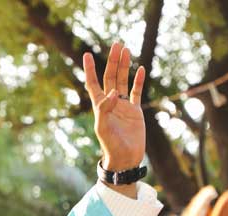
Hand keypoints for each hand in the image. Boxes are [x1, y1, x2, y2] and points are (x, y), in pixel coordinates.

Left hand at [83, 42, 146, 171]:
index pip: (93, 84)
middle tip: (116, 44)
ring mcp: (123, 106)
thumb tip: (111, 94)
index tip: (86, 54)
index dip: (90, 70)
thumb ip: (104, 110)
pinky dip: (139, 81)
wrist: (125, 158)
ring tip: (126, 50)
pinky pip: (137, 92)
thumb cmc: (111, 145)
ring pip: (123, 81)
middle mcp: (111, 103)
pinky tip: (141, 69)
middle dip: (112, 61)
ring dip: (124, 66)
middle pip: (110, 77)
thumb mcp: (103, 128)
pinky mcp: (135, 111)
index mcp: (100, 106)